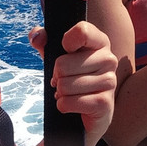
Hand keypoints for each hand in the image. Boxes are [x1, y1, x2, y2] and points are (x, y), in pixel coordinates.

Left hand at [29, 22, 116, 145]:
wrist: (86, 114)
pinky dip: (63, 106)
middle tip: (65, 80)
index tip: (66, 50)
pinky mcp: (104, 103)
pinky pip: (68, 102)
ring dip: (61, 93)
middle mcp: (109, 59)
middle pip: (62, 64)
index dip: (66, 41)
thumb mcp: (55, 56)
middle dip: (57, 76)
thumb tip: (36, 36)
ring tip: (70, 93)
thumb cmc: (71, 79)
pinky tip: (72, 105)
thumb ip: (43, 41)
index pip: (82, 31)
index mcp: (100, 42)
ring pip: (64, 85)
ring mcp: (110, 81)